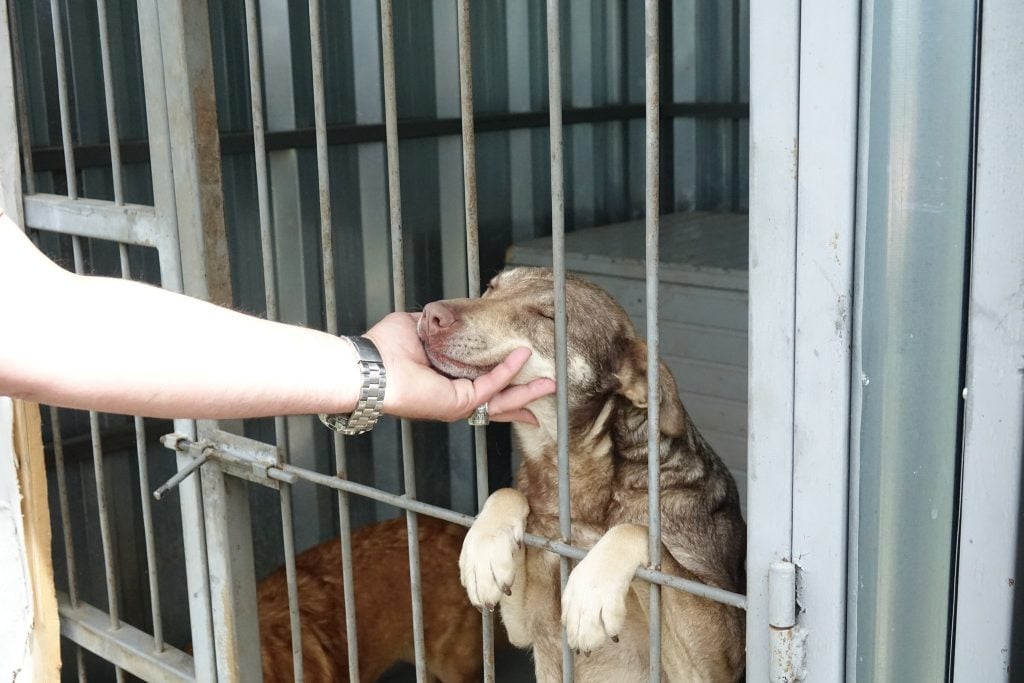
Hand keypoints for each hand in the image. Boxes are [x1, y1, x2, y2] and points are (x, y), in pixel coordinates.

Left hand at [364, 312, 554, 423]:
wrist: (370, 365)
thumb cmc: (383, 348)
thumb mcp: (418, 327)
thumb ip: (439, 324)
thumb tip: (452, 314)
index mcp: (445, 381)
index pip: (482, 386)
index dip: (505, 383)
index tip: (524, 378)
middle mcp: (453, 396)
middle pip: (499, 401)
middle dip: (525, 397)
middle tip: (549, 387)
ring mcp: (457, 402)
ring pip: (501, 399)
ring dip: (527, 391)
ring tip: (551, 382)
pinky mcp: (457, 401)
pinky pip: (490, 387)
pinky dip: (508, 372)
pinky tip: (522, 357)